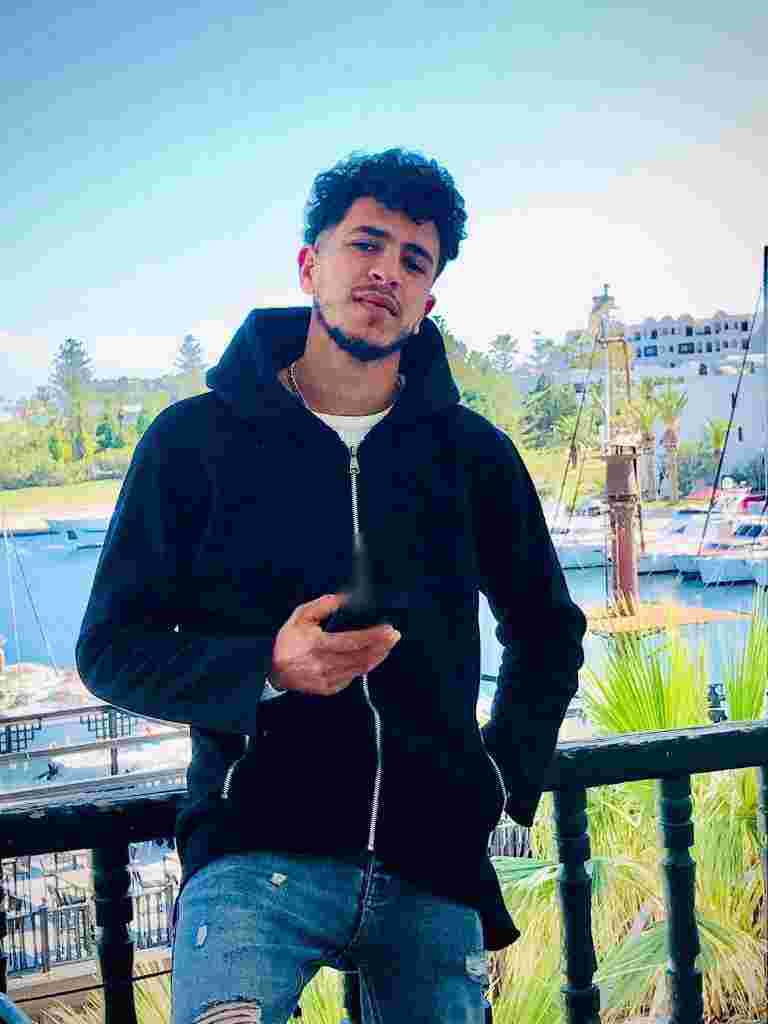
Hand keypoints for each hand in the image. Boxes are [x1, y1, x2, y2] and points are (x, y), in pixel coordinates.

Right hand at [270, 593, 400, 696]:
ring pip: (360, 669)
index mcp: (317, 645)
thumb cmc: (289, 642)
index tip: (388, 629)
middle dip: (382, 646)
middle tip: (395, 636)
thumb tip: (344, 598)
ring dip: (377, 657)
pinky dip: (364, 666)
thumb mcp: (300, 617)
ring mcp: (328, 680)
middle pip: (361, 657)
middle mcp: (324, 665)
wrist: (276, 673)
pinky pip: (352, 677)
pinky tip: (372, 657)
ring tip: (388, 645)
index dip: (373, 636)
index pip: (352, 642)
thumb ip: (322, 606)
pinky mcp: (330, 689)